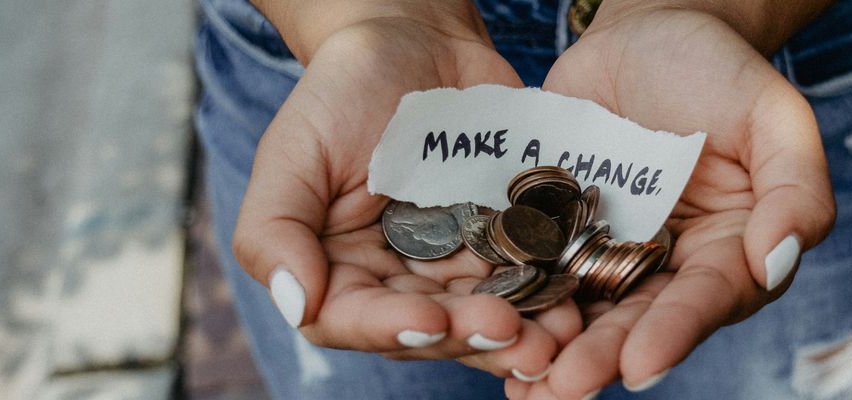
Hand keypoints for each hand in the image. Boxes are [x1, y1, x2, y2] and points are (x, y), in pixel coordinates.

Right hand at [232, 8, 581, 380]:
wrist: (415, 40)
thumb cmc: (342, 92)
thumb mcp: (293, 152)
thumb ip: (274, 231)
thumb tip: (296, 304)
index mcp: (339, 270)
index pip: (355, 320)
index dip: (393, 329)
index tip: (433, 321)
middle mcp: (399, 280)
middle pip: (432, 329)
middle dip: (472, 336)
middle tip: (514, 333)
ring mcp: (457, 264)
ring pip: (487, 314)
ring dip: (524, 331)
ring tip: (557, 335)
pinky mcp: (506, 240)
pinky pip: (531, 275)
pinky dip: (553, 292)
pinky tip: (578, 299)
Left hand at [507, 8, 835, 398]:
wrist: (648, 31)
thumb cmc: (721, 70)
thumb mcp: (773, 115)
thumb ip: (795, 190)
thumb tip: (774, 263)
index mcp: (729, 251)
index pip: (705, 299)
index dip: (674, 332)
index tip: (640, 364)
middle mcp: (668, 265)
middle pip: (637, 320)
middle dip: (601, 356)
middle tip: (564, 387)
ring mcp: (609, 250)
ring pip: (583, 309)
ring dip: (553, 349)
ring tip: (522, 384)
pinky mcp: (558, 229)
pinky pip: (535, 268)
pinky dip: (514, 300)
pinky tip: (484, 328)